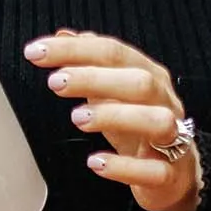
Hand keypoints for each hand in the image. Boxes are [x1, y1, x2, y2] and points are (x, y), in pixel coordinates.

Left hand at [25, 31, 201, 210]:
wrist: (174, 174)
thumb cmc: (139, 128)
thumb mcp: (115, 91)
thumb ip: (92, 62)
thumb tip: (63, 35)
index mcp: (150, 75)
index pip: (114, 52)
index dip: (75, 50)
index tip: (36, 52)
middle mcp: (165, 102)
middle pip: (139, 81)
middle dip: (95, 78)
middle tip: (55, 83)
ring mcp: (173, 138)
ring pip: (156, 120)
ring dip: (115, 116)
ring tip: (78, 118)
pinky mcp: (171, 174)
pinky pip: (155, 171)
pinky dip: (125, 166)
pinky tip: (96, 163)